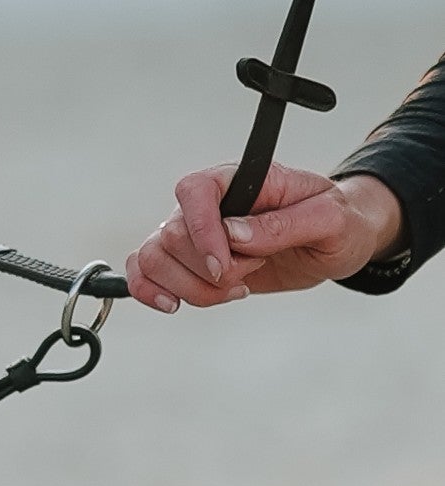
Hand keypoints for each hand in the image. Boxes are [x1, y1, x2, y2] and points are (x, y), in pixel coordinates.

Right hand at [126, 162, 406, 313]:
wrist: (340, 238)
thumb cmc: (337, 220)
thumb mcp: (329, 219)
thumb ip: (282, 224)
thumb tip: (234, 234)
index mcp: (236, 180)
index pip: (193, 191)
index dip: (201, 231)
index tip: (225, 267)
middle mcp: (207, 204)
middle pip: (173, 236)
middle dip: (213, 271)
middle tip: (255, 272)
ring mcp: (194, 233)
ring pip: (155, 257)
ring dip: (192, 288)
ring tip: (236, 291)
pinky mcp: (192, 262)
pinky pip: (145, 269)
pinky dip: (148, 289)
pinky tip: (173, 304)